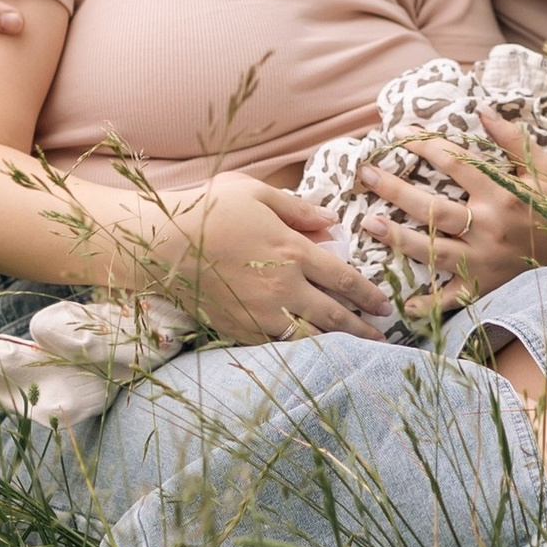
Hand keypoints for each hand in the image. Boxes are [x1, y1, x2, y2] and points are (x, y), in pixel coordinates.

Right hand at [174, 176, 398, 342]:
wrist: (161, 243)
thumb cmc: (209, 210)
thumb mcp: (257, 193)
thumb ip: (299, 208)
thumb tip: (333, 221)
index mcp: (293, 252)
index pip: (345, 280)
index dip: (369, 295)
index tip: (385, 305)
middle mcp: (283, 288)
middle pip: (334, 316)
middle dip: (363, 329)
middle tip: (383, 338)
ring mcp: (260, 313)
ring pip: (309, 337)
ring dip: (337, 346)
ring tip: (356, 352)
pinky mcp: (237, 329)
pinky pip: (276, 346)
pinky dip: (297, 351)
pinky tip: (310, 353)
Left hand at [363, 115, 546, 313]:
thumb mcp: (545, 169)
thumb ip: (514, 140)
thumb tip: (484, 111)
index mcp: (502, 194)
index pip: (454, 163)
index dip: (424, 145)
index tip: (398, 134)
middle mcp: (488, 227)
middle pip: (433, 207)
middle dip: (395, 190)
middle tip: (367, 174)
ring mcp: (483, 260)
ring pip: (432, 249)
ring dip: (398, 238)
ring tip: (370, 223)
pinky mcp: (484, 287)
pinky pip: (451, 298)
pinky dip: (428, 304)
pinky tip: (402, 303)